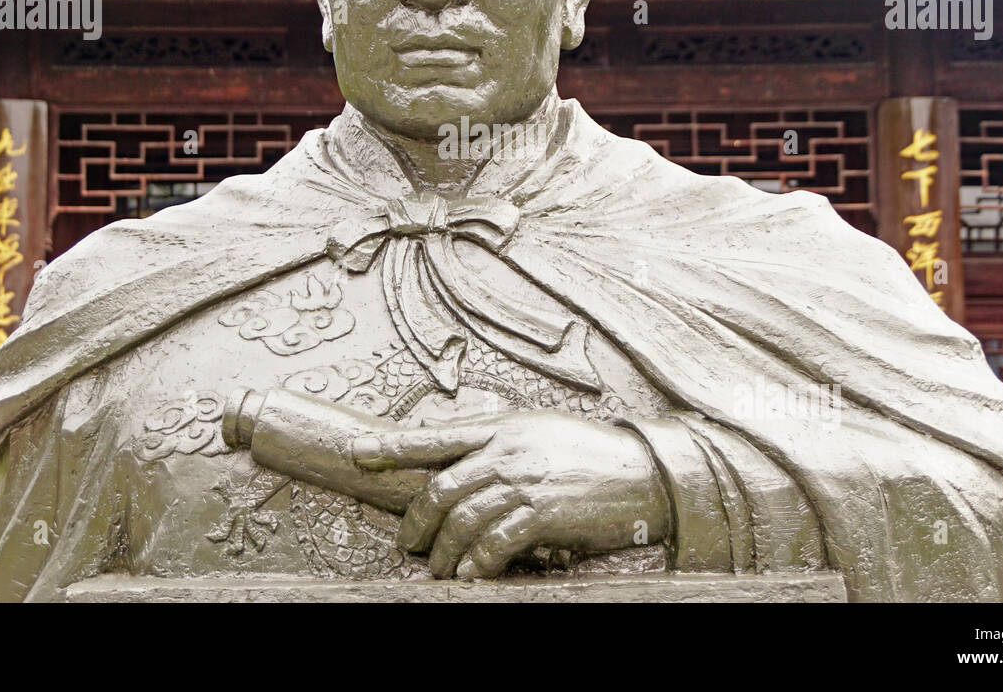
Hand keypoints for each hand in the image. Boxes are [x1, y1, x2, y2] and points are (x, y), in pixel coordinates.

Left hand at [352, 410, 670, 578]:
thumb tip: (464, 461)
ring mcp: (524, 482)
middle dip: (416, 521)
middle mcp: (507, 451)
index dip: (391, 444)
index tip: (358, 452)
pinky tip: (471, 576)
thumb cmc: (592, 453)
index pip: (436, 435)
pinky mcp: (542, 513)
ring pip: (461, 520)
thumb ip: (500, 442)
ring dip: (443, 551)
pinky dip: (477, 564)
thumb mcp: (541, 431)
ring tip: (439, 569)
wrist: (644, 472)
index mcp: (503, 427)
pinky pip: (494, 543)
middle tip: (408, 544)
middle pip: (440, 487)